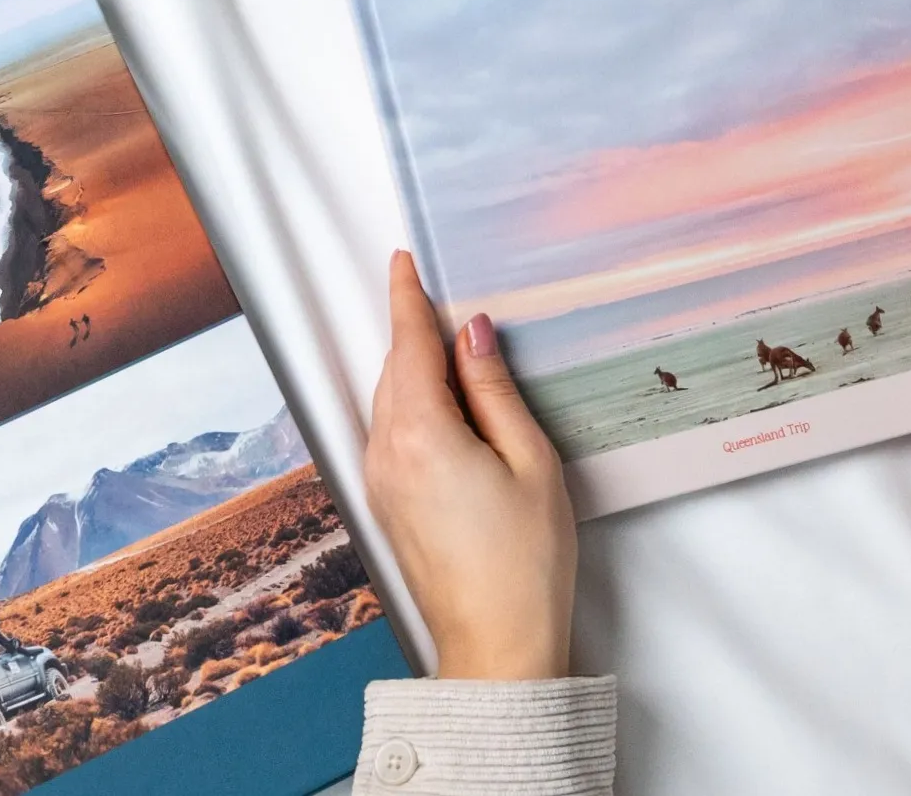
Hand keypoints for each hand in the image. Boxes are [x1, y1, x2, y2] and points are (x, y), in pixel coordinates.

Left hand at [364, 253, 575, 679]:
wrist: (497, 650)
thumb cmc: (524, 562)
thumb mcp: (530, 460)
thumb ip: (495, 390)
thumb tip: (473, 333)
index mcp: (421, 434)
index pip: (408, 345)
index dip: (407, 298)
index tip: (403, 260)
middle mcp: (387, 454)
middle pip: (395, 371)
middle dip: (414, 332)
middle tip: (440, 296)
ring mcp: (381, 483)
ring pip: (390, 402)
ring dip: (413, 370)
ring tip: (449, 348)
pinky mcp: (387, 506)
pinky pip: (391, 433)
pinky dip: (411, 405)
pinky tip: (444, 406)